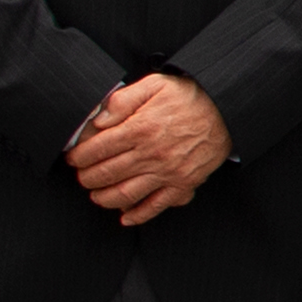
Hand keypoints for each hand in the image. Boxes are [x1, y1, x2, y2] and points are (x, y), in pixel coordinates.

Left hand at [67, 74, 233, 228]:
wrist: (226, 109)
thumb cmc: (189, 95)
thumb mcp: (155, 84)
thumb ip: (123, 100)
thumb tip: (98, 120)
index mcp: (140, 128)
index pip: (98, 149)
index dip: (80, 157)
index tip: (74, 158)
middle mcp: (152, 154)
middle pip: (106, 174)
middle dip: (87, 178)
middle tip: (81, 177)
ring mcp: (167, 172)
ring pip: (125, 194)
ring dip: (104, 198)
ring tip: (96, 195)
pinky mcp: (183, 184)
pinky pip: (156, 206)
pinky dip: (138, 215)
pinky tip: (125, 217)